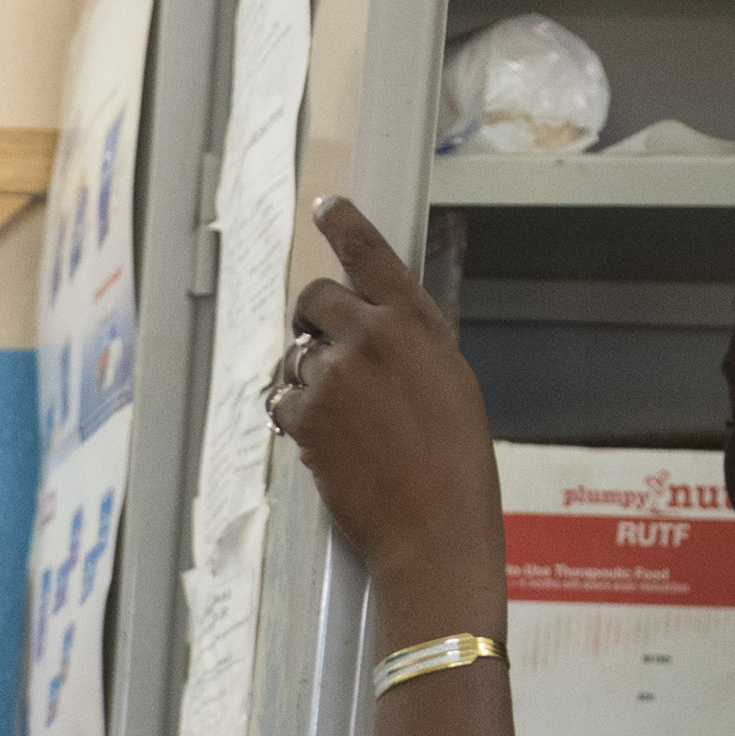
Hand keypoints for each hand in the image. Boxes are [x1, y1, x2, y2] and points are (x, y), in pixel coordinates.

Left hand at [262, 198, 506, 621]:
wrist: (434, 527)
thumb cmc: (454, 466)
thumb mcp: (451, 384)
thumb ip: (411, 346)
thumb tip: (378, 329)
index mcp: (417, 324)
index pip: (373, 255)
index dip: (346, 225)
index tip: (327, 207)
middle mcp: (372, 338)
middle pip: (314, 299)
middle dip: (311, 318)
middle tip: (321, 346)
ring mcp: (333, 376)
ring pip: (294, 355)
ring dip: (304, 376)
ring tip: (340, 417)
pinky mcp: (305, 415)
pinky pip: (280, 399)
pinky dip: (292, 416)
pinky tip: (323, 439)